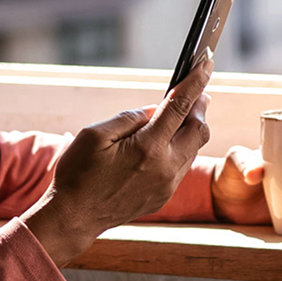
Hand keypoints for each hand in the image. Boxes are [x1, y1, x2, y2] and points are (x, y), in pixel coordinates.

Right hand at [25, 58, 212, 264]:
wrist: (74, 218)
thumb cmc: (78, 174)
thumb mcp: (95, 135)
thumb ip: (130, 118)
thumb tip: (155, 110)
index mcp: (148, 147)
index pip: (181, 106)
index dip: (196, 81)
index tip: (206, 62)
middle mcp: (165, 167)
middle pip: (199, 129)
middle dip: (200, 106)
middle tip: (196, 92)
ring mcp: (167, 185)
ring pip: (194, 149)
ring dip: (190, 129)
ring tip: (177, 117)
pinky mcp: (163, 196)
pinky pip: (182, 167)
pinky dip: (180, 149)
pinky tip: (163, 145)